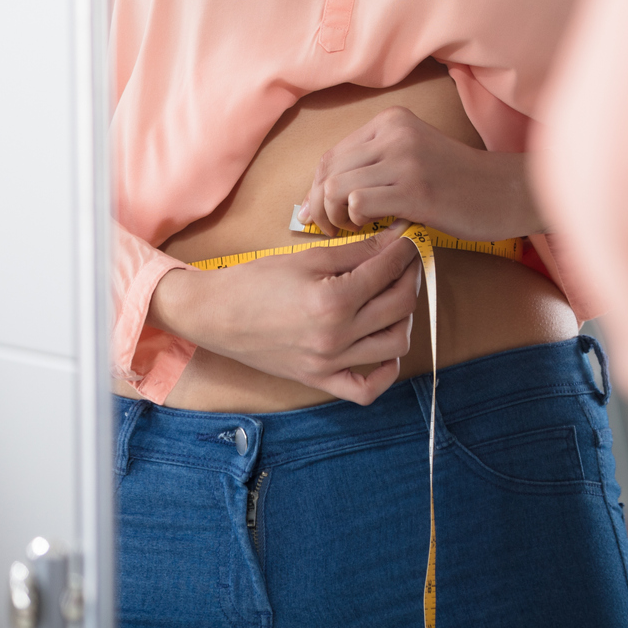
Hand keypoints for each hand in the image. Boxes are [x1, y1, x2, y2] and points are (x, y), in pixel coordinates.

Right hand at [149, 228, 419, 404]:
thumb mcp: (309, 257)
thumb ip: (358, 251)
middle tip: (406, 262)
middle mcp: (336, 337)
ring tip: (395, 296)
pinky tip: (386, 350)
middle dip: (411, 277)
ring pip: (395, 344)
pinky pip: (366, 389)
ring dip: (405, 317)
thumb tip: (396, 238)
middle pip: (400, 305)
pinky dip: (385, 373)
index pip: (389, 271)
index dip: (406, 250)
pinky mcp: (320, 380)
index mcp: (333, 300)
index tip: (409, 239)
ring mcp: (330, 363)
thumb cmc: (257, 282)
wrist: (217, 315)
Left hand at [299, 106, 543, 241]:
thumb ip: (373, 165)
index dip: (316, 189)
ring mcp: (405, 159)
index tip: (319, 214)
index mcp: (391, 121)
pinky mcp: (415, 189)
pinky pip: (358, 203)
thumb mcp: (413, 156)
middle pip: (328, 171)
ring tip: (351, 231)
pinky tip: (372, 230)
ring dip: (334, 217)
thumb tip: (319, 195)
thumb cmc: (458, 183)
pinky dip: (356, 222)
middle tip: (329, 230)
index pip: (332, 154)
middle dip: (319, 207)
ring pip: (336, 188)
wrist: (506, 192)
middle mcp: (394, 132)